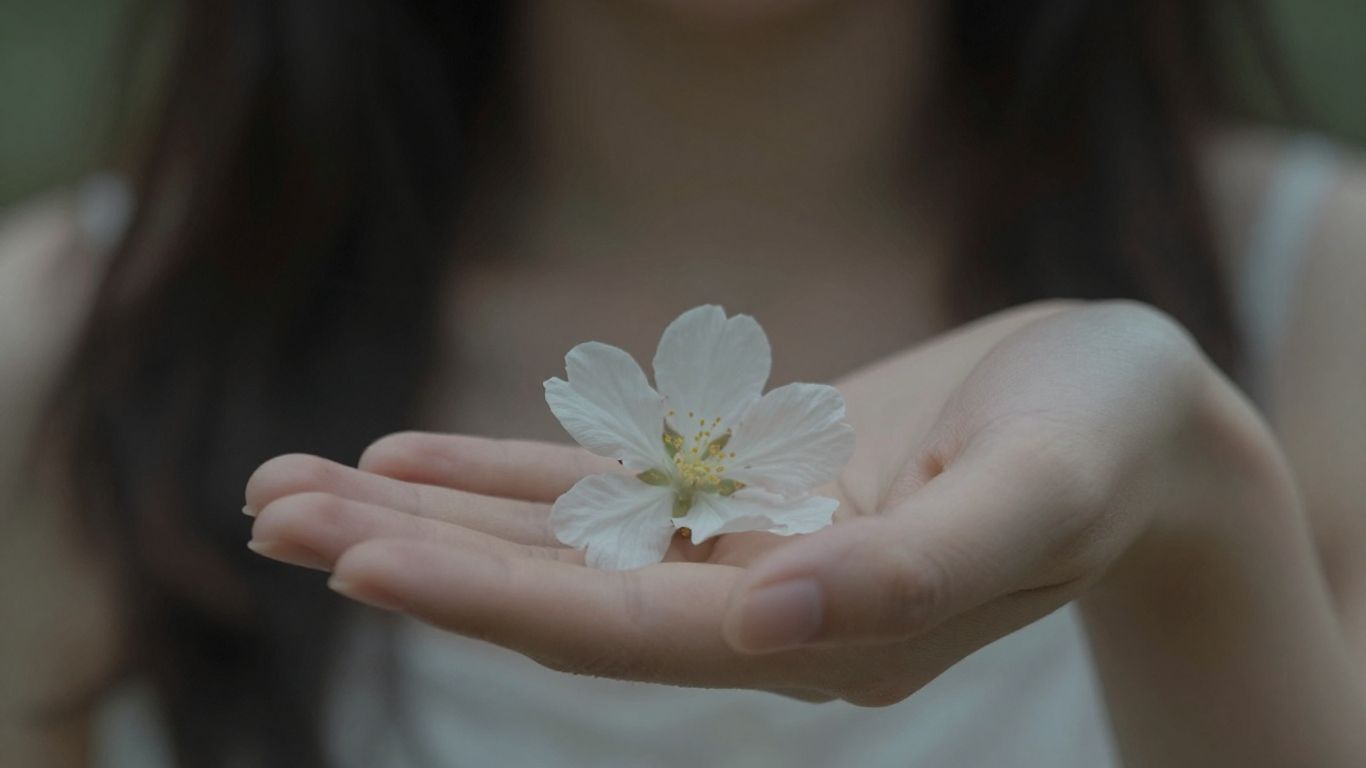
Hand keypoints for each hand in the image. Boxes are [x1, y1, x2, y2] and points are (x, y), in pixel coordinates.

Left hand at [243, 301, 1247, 704]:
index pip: (626, 627)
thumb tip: (768, 616)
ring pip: (556, 540)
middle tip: (272, 522)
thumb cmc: (1104, 443)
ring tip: (291, 494)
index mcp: (822, 630)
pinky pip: (600, 483)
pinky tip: (402, 457)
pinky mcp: (737, 484)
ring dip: (426, 518)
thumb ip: (916, 567)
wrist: (1128, 413)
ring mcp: (740, 546)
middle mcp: (758, 604)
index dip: (491, 595)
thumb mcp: (1035, 492)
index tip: (357, 558)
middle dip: (415, 559)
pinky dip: (501, 474)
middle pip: (559, 593)